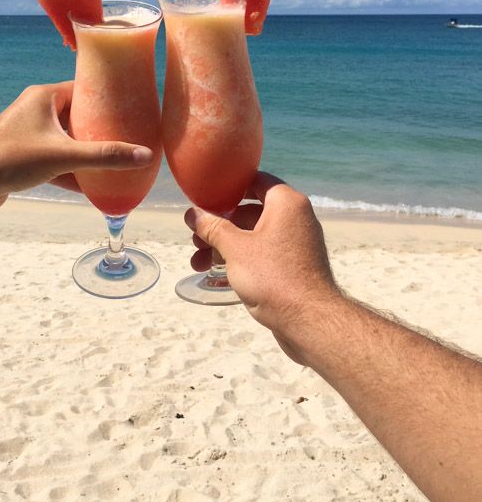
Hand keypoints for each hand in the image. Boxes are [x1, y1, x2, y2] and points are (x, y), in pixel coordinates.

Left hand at [0, 82, 152, 208]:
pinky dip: (71, 170)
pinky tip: (91, 186)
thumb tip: (145, 155)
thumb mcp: (64, 155)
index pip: (85, 87)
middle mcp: (36, 109)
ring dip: (87, 151)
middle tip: (129, 136)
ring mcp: (29, 133)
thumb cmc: (12, 159)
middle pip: (79, 115)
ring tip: (114, 161)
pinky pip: (55, 159)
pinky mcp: (24, 156)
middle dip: (102, 128)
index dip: (108, 96)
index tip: (132, 105)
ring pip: (67, 139)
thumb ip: (105, 156)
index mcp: (44, 96)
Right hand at [185, 172, 340, 363]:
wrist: (309, 321)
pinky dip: (240, 259)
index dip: (228, 186)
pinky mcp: (293, 265)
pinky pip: (262, 253)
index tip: (205, 196)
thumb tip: (192, 213)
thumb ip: (212, 228)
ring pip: (252, 236)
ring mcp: (295, 243)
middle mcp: (294, 218)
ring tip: (197, 263)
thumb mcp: (235, 248)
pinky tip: (215, 273)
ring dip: (224, 246)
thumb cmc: (273, 276)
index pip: (255, 180)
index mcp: (286, 203)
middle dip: (219, 226)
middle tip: (195, 237)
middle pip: (249, 211)